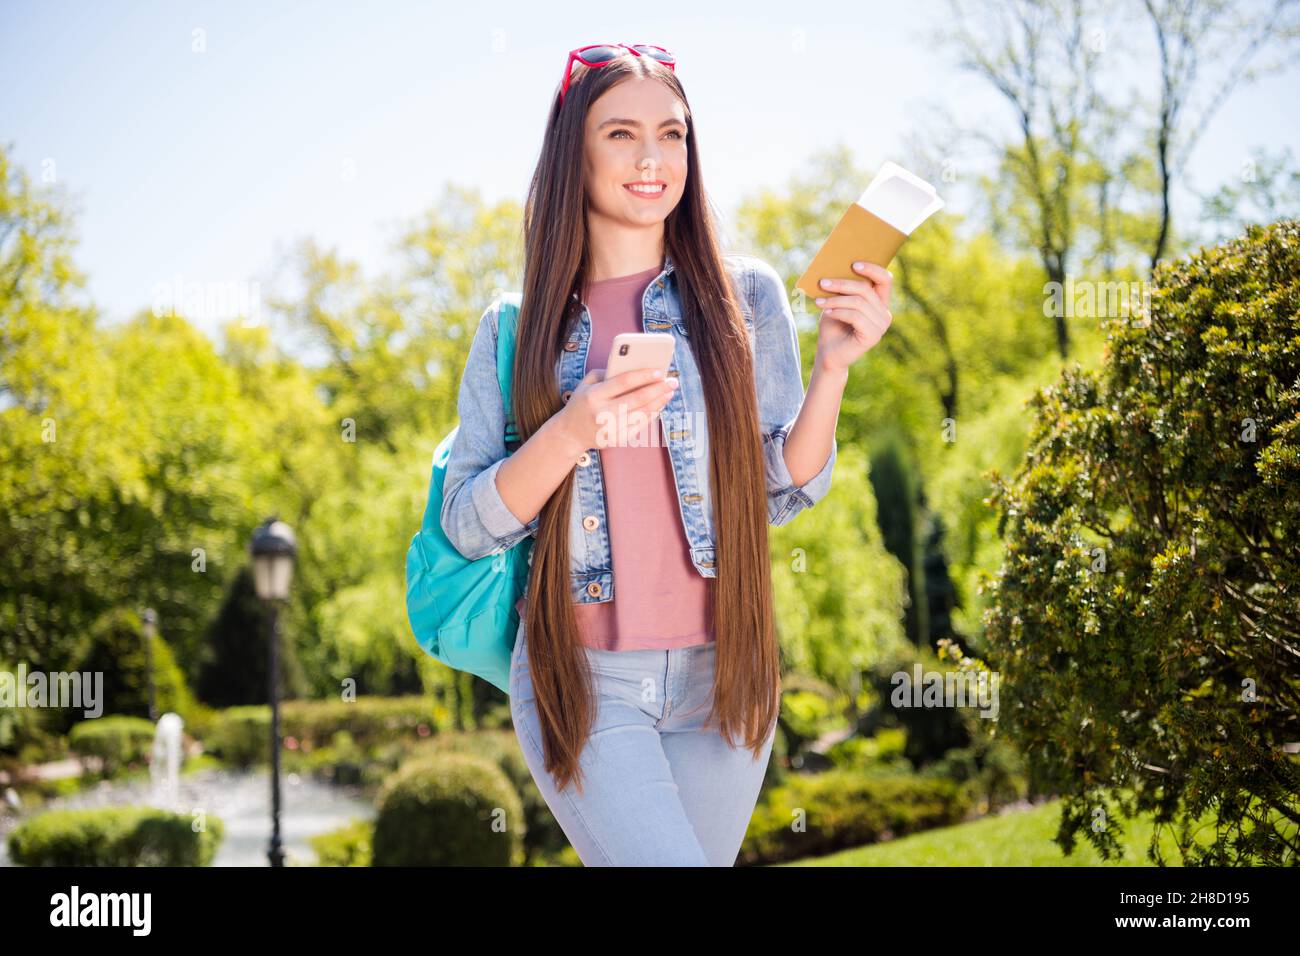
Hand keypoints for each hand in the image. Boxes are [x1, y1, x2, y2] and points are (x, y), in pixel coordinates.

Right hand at [554, 366, 678, 454]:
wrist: (569, 433)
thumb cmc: (582, 402)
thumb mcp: (586, 383)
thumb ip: (607, 372)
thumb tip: (634, 367)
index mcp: (594, 395)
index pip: (623, 382)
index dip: (643, 376)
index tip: (660, 370)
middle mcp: (601, 413)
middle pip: (637, 399)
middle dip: (658, 389)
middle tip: (673, 381)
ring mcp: (609, 429)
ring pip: (641, 414)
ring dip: (659, 402)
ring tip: (669, 392)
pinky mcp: (615, 440)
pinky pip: (639, 426)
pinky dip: (652, 415)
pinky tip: (659, 405)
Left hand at [812, 260, 893, 372]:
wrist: (829, 354)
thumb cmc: (833, 326)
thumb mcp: (837, 302)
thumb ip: (843, 288)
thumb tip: (836, 267)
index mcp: (880, 302)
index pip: (885, 280)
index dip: (872, 269)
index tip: (853, 264)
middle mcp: (885, 313)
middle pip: (866, 289)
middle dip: (842, 284)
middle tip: (822, 282)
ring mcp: (881, 326)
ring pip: (858, 302)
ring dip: (835, 300)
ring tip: (819, 301)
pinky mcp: (873, 336)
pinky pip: (855, 316)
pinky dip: (838, 312)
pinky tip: (826, 312)